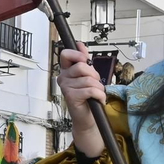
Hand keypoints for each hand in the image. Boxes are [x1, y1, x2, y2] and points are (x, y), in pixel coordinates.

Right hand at [58, 44, 107, 159]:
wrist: (87, 118)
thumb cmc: (88, 97)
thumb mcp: (88, 76)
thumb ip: (84, 60)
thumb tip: (80, 45)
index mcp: (66, 71)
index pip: (66, 54)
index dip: (78, 55)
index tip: (86, 60)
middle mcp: (63, 78)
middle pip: (81, 66)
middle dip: (94, 75)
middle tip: (95, 83)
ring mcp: (66, 87)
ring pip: (89, 80)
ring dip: (99, 88)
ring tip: (97, 94)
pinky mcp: (71, 97)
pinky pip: (90, 90)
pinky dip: (99, 95)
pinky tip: (98, 99)